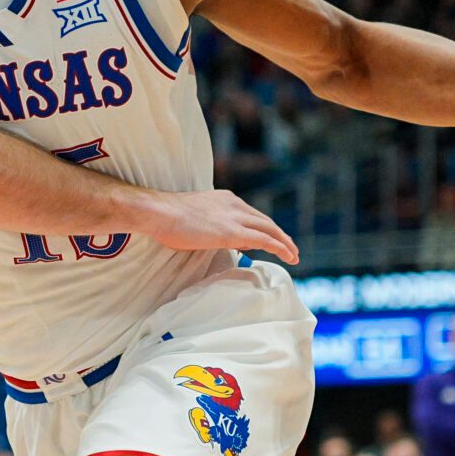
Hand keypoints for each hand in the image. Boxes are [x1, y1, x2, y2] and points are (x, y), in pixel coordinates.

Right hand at [135, 189, 298, 262]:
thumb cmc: (167, 218)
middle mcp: (235, 205)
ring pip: (270, 229)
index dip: (263, 228)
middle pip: (265, 220)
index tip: (268, 239)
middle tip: (290, 248)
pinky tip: (289, 256)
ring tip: (294, 255)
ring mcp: (235, 218)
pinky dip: (280, 248)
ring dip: (285, 242)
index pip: (251, 215)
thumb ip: (208, 225)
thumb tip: (215, 239)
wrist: (160, 212)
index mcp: (225, 199)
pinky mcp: (234, 232)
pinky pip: (265, 240)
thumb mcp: (193, 218)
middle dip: (279, 235)